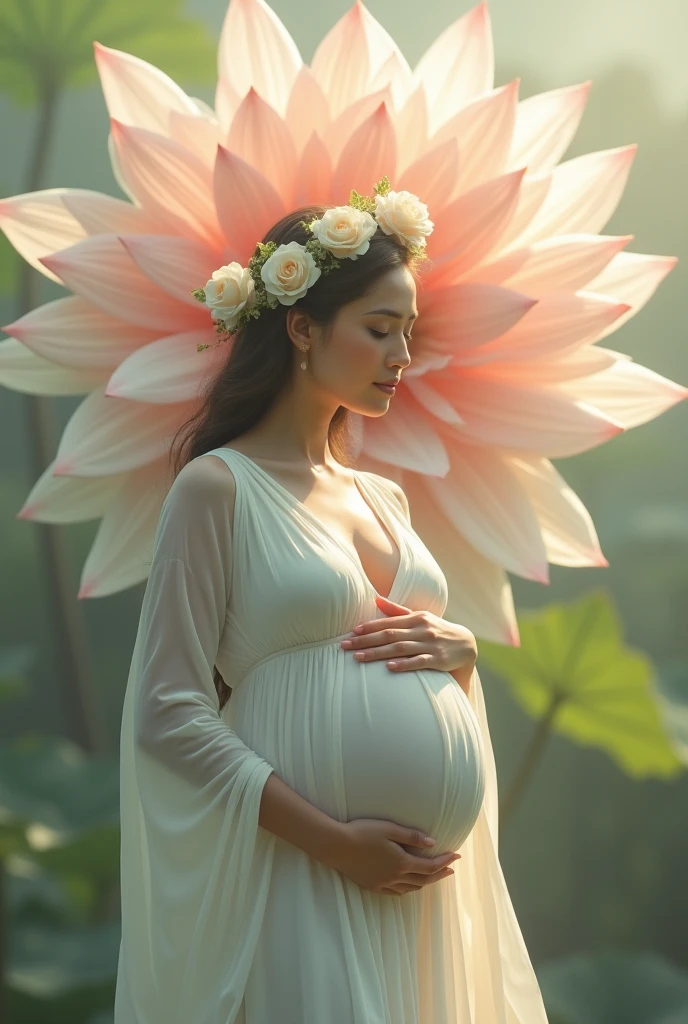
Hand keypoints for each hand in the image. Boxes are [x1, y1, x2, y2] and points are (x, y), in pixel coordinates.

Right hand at [331, 818, 460, 895]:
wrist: (337, 846)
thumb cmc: (363, 832)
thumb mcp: (389, 829)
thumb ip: (411, 837)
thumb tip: (433, 844)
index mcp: (401, 862)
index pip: (430, 866)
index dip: (445, 862)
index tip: (456, 856)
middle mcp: (395, 877)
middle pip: (423, 880)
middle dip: (439, 874)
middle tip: (450, 869)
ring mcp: (383, 884)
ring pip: (411, 888)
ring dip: (425, 883)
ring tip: (433, 877)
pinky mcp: (372, 886)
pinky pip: (396, 892)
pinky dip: (408, 889)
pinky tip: (408, 885)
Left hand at [340, 594, 476, 681]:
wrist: (467, 645)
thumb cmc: (437, 630)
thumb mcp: (420, 617)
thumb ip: (397, 610)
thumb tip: (375, 599)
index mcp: (416, 618)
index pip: (388, 622)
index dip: (369, 627)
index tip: (351, 632)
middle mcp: (422, 629)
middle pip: (389, 635)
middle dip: (365, 640)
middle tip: (345, 646)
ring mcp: (430, 645)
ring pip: (400, 648)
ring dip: (377, 653)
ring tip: (359, 657)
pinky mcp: (438, 660)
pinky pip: (418, 662)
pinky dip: (403, 664)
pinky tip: (389, 667)